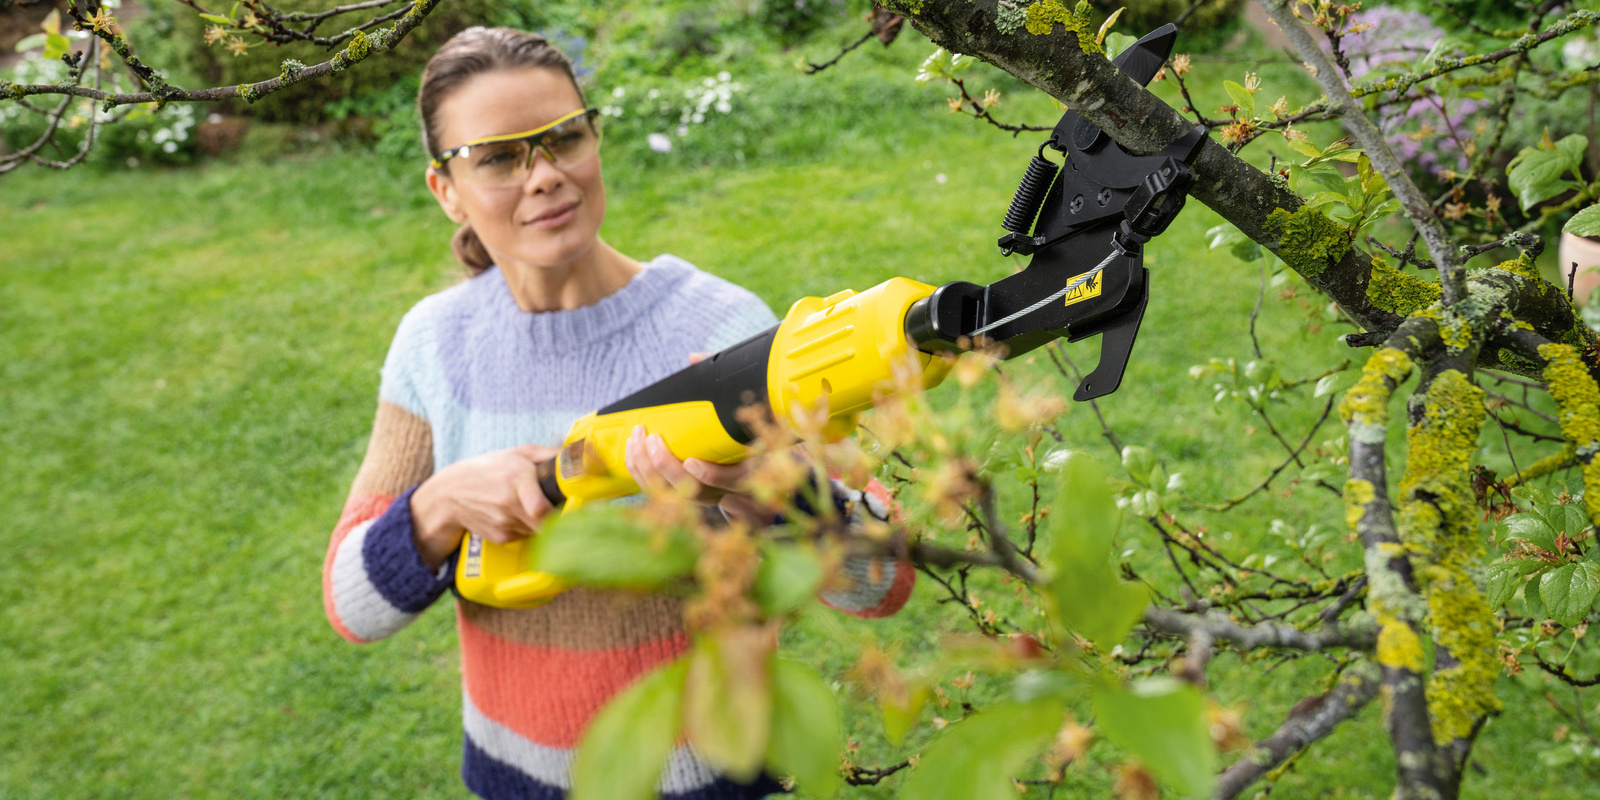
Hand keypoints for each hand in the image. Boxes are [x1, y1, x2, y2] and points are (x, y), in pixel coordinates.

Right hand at [410, 443, 556, 568]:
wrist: (450, 494)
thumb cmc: (488, 470)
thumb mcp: (516, 453)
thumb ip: (547, 454)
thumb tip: (574, 458)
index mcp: (516, 477)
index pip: (541, 508)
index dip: (558, 510)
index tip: (567, 505)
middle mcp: (509, 502)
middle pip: (547, 522)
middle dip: (557, 517)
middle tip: (559, 507)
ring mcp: (504, 523)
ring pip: (540, 530)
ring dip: (542, 522)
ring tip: (531, 507)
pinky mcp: (501, 538)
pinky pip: (527, 536)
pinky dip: (528, 528)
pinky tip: (517, 515)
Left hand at [621, 353, 773, 524]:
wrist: (755, 460)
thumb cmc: (746, 430)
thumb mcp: (743, 406)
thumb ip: (723, 382)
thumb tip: (694, 359)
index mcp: (752, 468)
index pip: (736, 480)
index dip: (713, 476)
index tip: (691, 462)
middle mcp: (729, 489)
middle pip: (695, 492)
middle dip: (666, 468)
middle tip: (651, 440)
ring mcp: (707, 494)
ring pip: (674, 495)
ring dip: (648, 470)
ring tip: (636, 441)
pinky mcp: (687, 493)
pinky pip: (661, 491)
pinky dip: (642, 474)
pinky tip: (632, 452)